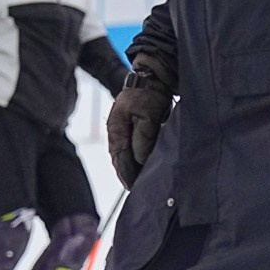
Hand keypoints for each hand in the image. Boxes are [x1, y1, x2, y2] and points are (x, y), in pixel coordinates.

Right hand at [105, 62, 175, 189]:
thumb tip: (139, 160)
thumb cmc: (150, 95)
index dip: (126, 174)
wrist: (153, 79)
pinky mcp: (131, 129)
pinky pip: (131, 149)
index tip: (133, 187)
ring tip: (141, 183)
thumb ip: (143, 138)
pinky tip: (143, 167)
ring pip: (125, 155)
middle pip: (119, 159)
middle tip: (138, 190)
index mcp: (116, 129)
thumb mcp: (147, 116)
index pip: (119, 158)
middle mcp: (116, 132)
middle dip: (128, 175)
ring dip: (132, 168)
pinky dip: (136, 159)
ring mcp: (122, 130)